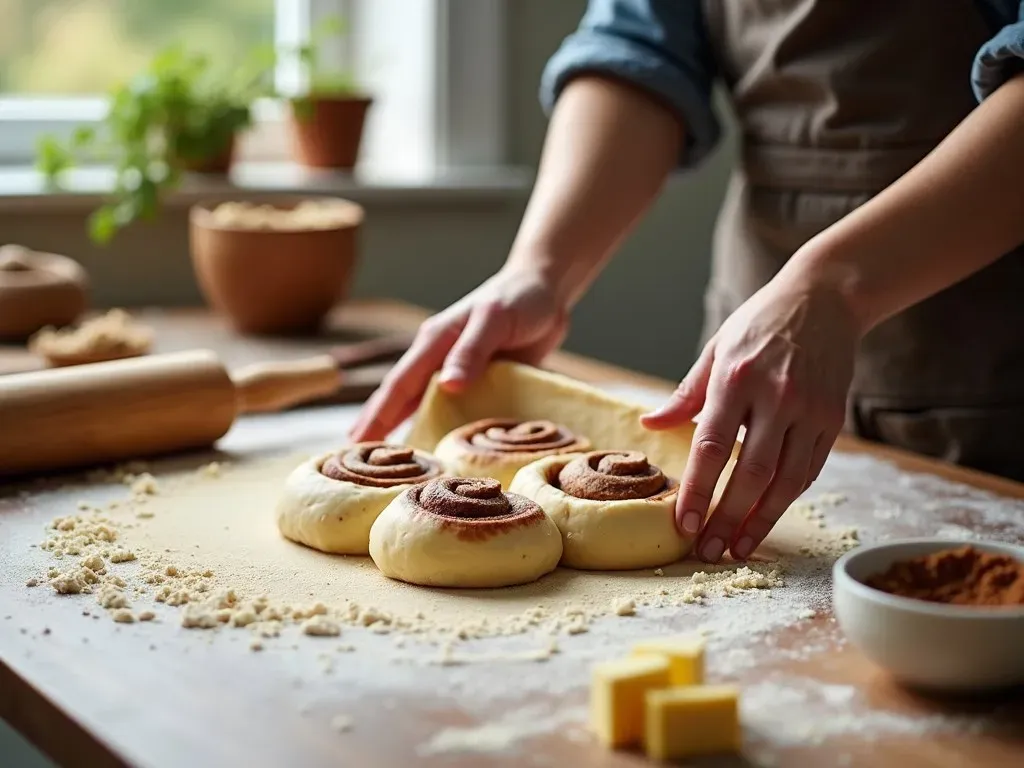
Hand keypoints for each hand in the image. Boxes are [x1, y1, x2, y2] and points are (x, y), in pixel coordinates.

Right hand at [350, 265, 569, 441]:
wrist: (546, 291)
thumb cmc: (519, 299)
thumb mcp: (494, 320)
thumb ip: (470, 351)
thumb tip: (445, 386)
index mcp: (434, 341)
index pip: (399, 383)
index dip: (378, 414)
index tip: (358, 442)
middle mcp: (438, 359)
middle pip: (401, 398)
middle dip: (379, 427)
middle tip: (357, 462)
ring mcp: (457, 372)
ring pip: (423, 407)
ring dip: (406, 432)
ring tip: (391, 467)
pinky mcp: (478, 382)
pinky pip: (455, 411)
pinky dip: (442, 430)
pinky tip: (438, 452)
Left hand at [640, 275, 860, 562]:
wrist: (825, 298)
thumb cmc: (760, 323)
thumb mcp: (715, 348)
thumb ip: (685, 394)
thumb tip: (649, 424)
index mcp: (736, 377)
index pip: (713, 446)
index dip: (699, 490)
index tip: (685, 524)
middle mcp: (776, 396)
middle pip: (752, 472)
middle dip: (728, 518)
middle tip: (709, 552)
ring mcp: (810, 409)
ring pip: (786, 479)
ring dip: (761, 520)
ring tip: (738, 549)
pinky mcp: (833, 419)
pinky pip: (809, 469)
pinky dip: (788, 498)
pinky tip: (767, 519)